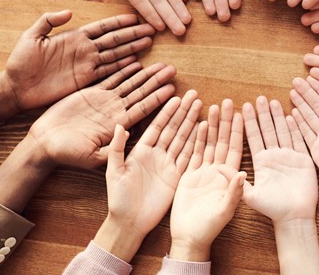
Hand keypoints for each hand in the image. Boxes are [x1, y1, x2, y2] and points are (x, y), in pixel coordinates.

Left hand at [4, 11, 154, 110]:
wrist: (16, 87)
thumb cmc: (20, 61)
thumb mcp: (31, 37)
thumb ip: (48, 21)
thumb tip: (69, 12)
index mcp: (74, 37)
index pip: (102, 27)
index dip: (119, 22)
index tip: (135, 17)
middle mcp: (84, 50)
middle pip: (114, 40)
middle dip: (132, 34)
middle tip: (151, 29)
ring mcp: (86, 65)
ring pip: (115, 55)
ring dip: (132, 48)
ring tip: (148, 42)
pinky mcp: (84, 80)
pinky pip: (107, 72)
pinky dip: (121, 67)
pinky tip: (135, 63)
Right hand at [25, 62, 176, 168]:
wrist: (45, 143)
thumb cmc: (68, 154)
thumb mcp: (93, 156)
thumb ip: (113, 148)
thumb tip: (129, 134)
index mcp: (118, 125)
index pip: (143, 109)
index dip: (158, 99)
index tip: (173, 89)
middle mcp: (115, 111)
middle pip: (141, 93)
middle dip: (157, 82)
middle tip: (173, 70)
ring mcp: (105, 101)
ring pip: (130, 84)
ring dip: (145, 74)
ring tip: (161, 64)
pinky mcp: (92, 93)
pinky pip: (111, 78)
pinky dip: (123, 70)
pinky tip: (135, 61)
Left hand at [94, 91, 200, 261]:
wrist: (130, 222)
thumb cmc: (118, 198)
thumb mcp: (114, 171)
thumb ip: (117, 148)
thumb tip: (120, 125)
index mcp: (141, 151)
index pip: (157, 126)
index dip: (167, 112)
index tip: (177, 97)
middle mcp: (156, 155)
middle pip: (173, 128)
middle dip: (183, 112)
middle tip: (194, 95)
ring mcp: (168, 165)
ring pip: (183, 139)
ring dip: (192, 123)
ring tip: (202, 107)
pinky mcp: (176, 176)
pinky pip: (188, 157)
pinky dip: (197, 144)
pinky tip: (204, 131)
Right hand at [169, 99, 245, 260]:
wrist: (189, 238)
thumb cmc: (210, 228)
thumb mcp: (224, 210)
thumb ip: (234, 192)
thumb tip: (243, 173)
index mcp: (229, 178)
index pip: (236, 149)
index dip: (239, 131)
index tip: (243, 113)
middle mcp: (218, 172)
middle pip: (223, 141)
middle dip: (225, 122)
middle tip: (228, 101)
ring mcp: (204, 172)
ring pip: (209, 144)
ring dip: (211, 126)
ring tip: (213, 106)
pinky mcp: (189, 175)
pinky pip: (194, 153)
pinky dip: (196, 139)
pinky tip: (198, 124)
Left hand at [240, 97, 317, 223]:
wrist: (294, 219)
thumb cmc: (271, 209)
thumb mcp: (249, 196)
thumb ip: (234, 182)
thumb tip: (217, 167)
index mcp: (260, 162)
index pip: (252, 138)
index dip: (247, 123)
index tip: (241, 107)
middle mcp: (274, 156)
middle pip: (267, 131)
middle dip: (262, 114)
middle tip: (258, 97)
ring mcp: (289, 157)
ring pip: (282, 132)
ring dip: (277, 117)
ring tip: (273, 101)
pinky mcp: (303, 160)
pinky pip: (299, 140)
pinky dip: (295, 128)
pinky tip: (292, 115)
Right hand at [289, 76, 318, 196]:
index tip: (312, 76)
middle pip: (317, 105)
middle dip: (307, 92)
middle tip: (296, 80)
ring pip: (310, 117)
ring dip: (301, 104)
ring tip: (292, 91)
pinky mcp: (317, 149)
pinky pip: (306, 134)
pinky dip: (299, 123)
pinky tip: (292, 113)